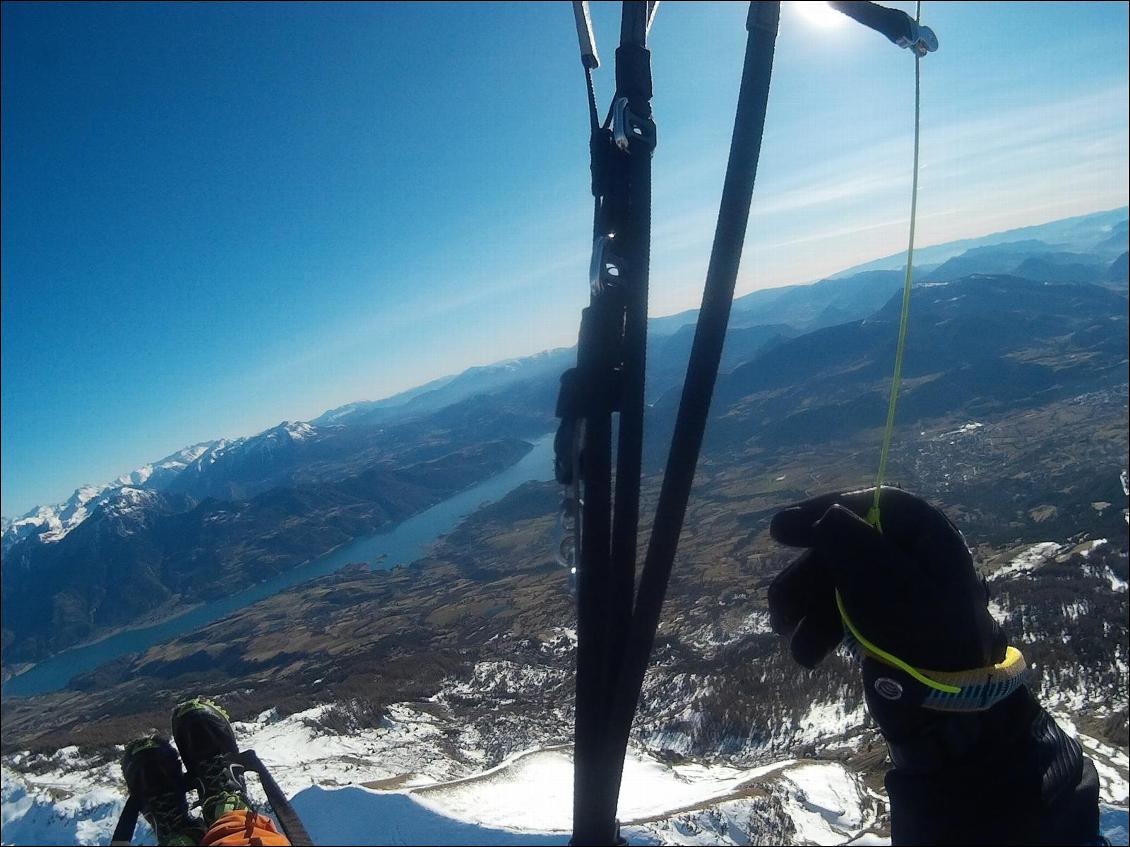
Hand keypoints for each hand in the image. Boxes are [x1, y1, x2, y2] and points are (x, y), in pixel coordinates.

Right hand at [768, 487, 1004, 673]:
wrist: (948, 713)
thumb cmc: (924, 639)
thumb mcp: (888, 585)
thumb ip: (853, 543)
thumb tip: (825, 515)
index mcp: (928, 537)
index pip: (872, 503)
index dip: (821, 510)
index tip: (779, 531)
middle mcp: (912, 555)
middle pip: (843, 544)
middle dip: (806, 576)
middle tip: (778, 602)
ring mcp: (896, 588)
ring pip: (835, 579)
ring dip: (804, 605)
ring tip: (785, 634)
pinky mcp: (881, 619)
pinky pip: (840, 608)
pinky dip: (817, 626)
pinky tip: (805, 652)